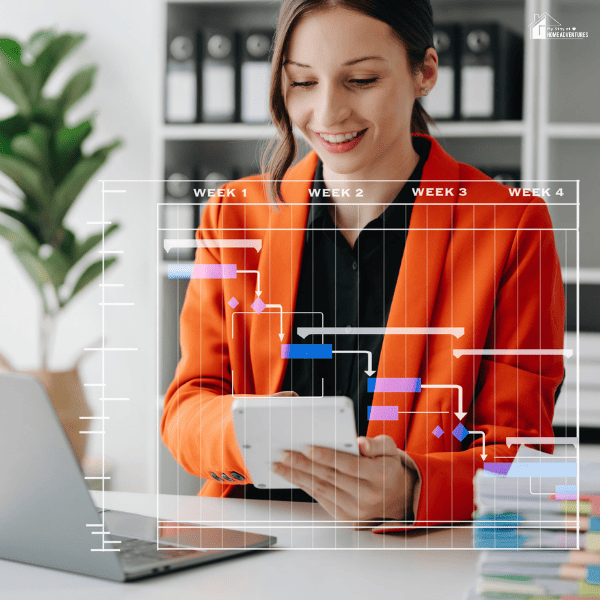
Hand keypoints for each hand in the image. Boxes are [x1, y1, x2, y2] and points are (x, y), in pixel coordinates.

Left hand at [272, 434, 415, 528]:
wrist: (397, 499)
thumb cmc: (389, 468)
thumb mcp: (390, 450)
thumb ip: (376, 445)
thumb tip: (360, 444)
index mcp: (380, 477)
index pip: (349, 466)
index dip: (328, 457)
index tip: (308, 448)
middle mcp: (368, 497)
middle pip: (330, 478)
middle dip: (304, 465)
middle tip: (284, 454)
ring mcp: (355, 511)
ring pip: (321, 490)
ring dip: (297, 476)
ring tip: (279, 465)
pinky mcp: (345, 518)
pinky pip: (320, 499)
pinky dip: (304, 486)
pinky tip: (291, 475)